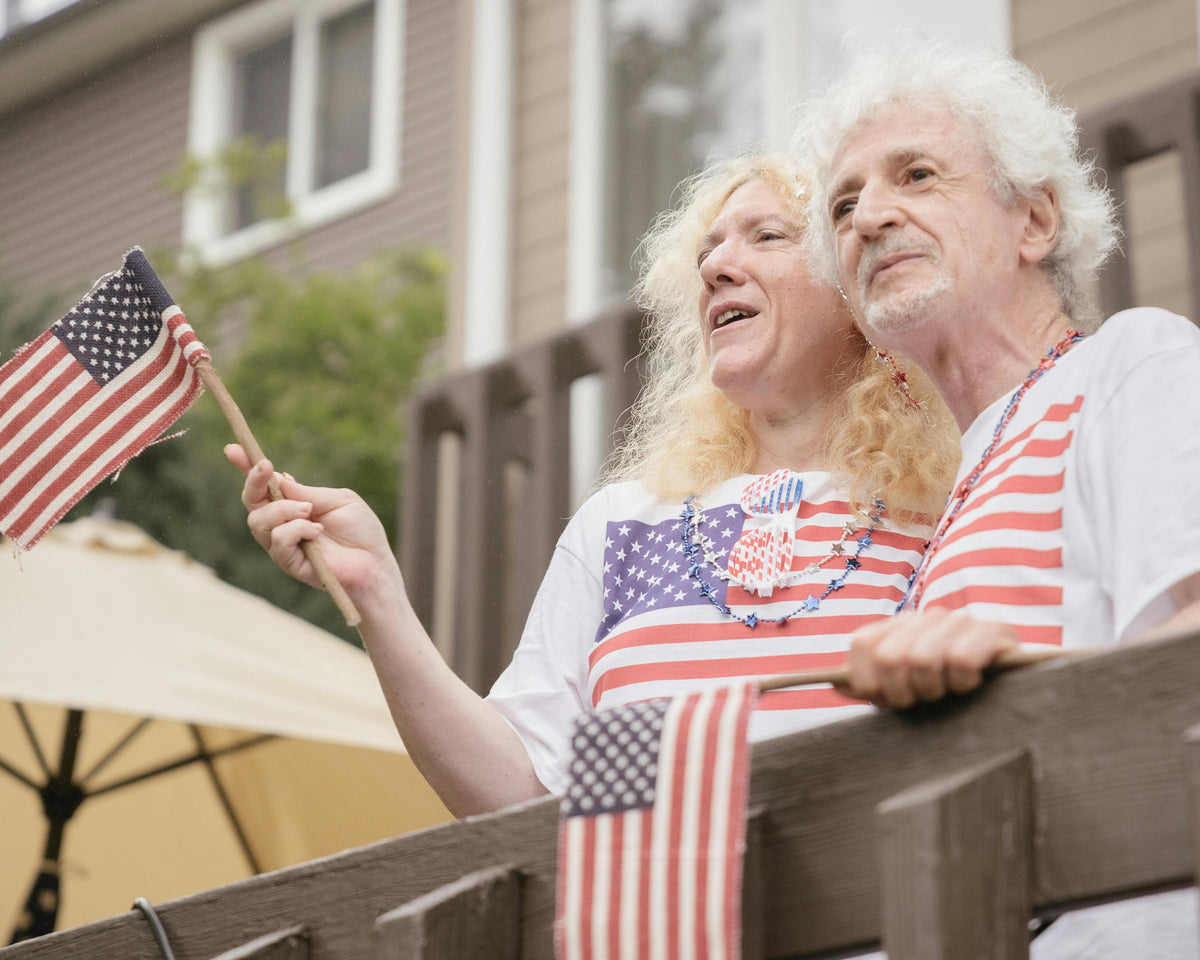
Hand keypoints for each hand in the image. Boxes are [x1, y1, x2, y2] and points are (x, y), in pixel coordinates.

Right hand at [224, 444, 395, 597]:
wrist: (375, 563)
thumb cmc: (361, 531)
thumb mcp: (338, 500)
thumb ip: (308, 492)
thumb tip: (280, 479)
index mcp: (294, 504)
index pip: (264, 485)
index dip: (246, 467)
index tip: (232, 449)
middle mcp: (283, 523)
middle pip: (251, 502)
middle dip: (254, 482)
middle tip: (266, 468)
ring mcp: (283, 544)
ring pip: (258, 521)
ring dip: (283, 509)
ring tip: (309, 511)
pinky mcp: (289, 563)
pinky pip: (278, 540)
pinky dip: (296, 530)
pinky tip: (316, 532)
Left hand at [840, 609, 1019, 707]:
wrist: (1016, 685)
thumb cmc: (952, 691)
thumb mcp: (907, 690)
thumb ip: (872, 686)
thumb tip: (835, 687)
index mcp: (900, 627)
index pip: (862, 644)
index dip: (869, 681)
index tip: (888, 700)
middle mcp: (926, 617)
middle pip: (889, 657)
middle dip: (904, 692)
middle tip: (925, 700)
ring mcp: (960, 621)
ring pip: (923, 659)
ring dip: (935, 689)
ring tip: (949, 692)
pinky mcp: (995, 631)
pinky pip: (961, 660)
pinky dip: (964, 682)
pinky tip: (974, 684)